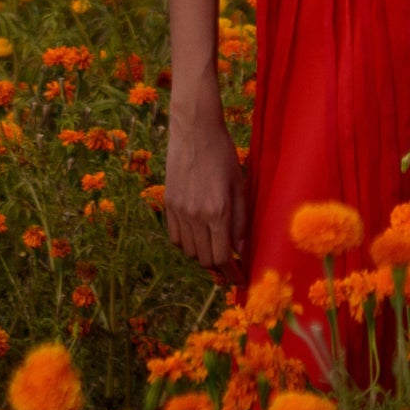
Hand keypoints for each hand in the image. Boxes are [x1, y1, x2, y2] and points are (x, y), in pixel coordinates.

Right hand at [163, 121, 249, 273]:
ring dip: (203, 256)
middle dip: (220, 268)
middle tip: (231, 266)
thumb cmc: (223, 155)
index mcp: (217, 211)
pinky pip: (174, 237)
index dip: (232, 273)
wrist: (194, 131)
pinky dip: (186, 245)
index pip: (222, 257)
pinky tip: (197, 238)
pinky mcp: (168, 204)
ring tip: (215, 250)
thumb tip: (241, 250)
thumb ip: (241, 220)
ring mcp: (178, 210)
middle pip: (205, 259)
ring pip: (189, 251)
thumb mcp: (240, 186)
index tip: (240, 278)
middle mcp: (195, 215)